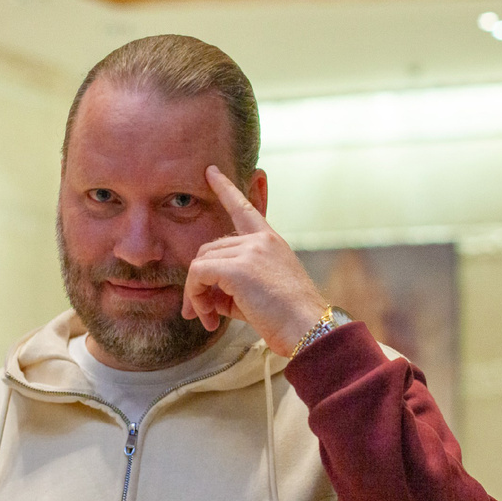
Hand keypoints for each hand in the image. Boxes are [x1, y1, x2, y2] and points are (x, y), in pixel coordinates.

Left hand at [181, 165, 327, 356]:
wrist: (307, 329)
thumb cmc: (287, 318)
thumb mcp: (258, 294)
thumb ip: (230, 286)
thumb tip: (202, 294)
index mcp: (270, 241)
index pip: (245, 208)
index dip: (226, 189)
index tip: (210, 172)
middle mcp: (260, 240)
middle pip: (209, 250)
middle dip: (200, 282)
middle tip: (202, 312)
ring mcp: (249, 250)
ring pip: (200, 263)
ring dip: (196, 293)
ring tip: (207, 318)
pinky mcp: (237, 268)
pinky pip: (197, 274)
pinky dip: (194, 295)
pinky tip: (207, 316)